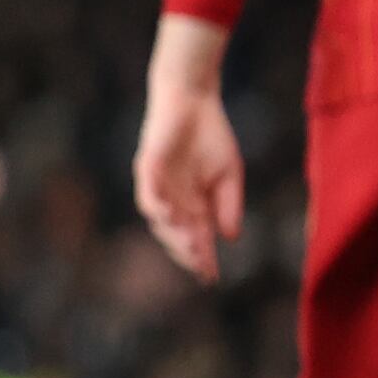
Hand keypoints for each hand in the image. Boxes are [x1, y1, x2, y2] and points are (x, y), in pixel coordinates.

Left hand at [131, 17, 239, 283]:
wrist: (194, 100)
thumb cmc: (210, 136)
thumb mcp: (229, 175)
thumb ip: (229, 205)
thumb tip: (230, 238)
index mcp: (191, 204)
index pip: (195, 238)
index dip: (202, 258)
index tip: (211, 278)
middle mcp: (171, 200)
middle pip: (175, 235)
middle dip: (188, 252)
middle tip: (201, 266)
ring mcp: (157, 185)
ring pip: (160, 220)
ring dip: (174, 235)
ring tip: (190, 248)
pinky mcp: (147, 168)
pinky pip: (147, 194)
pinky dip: (156, 208)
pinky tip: (168, 217)